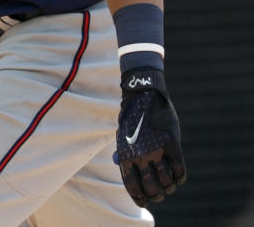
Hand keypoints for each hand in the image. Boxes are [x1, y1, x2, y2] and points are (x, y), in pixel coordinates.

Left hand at [114, 68, 186, 205]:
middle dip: (157, 195)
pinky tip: (177, 175)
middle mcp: (140, 155)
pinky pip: (180, 170)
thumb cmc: (131, 116)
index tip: (145, 201)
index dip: (140, 198)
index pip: (133, 187)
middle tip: (159, 194)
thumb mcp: (121, 134)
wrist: (143, 95)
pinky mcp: (172, 144)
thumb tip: (116, 164)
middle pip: (153, 189)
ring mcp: (157, 150)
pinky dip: (179, 177)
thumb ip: (121, 151)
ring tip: (168, 184)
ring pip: (168, 182)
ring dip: (170, 187)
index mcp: (125, 155)